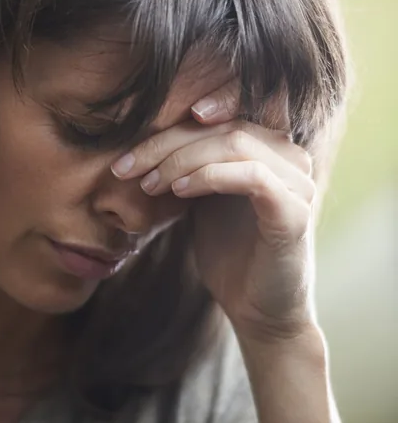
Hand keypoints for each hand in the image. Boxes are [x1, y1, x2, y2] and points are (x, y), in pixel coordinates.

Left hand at [112, 81, 317, 341]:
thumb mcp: (200, 196)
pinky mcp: (294, 212)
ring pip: (235, 144)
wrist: (255, 308)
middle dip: (166, 143)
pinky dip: (209, 176)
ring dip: (181, 160)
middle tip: (126, 166)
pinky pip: (252, 176)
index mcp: (267, 147)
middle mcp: (289, 156)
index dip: (178, 118)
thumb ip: (188, 163)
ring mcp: (296, 183)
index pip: (222, 114)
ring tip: (148, 183)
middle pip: (223, 126)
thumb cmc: (227, 250)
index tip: (136, 135)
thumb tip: (141, 138)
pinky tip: (178, 190)